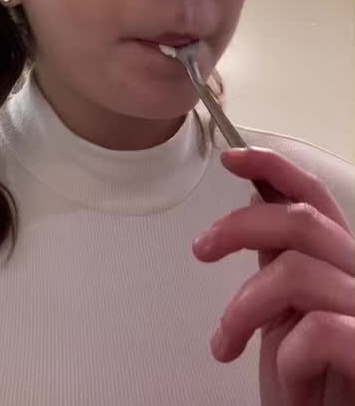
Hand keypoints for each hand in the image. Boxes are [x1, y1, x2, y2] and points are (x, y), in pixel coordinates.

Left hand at [192, 146, 354, 404]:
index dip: (274, 168)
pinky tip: (286, 381)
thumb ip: (280, 256)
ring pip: (297, 272)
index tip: (230, 158)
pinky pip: (318, 330)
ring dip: (245, 307)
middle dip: (239, 227)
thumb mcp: (284, 311)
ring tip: (227, 341)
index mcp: (342, 263)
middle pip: (302, 222)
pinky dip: (287, 357)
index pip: (315, 197)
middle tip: (201, 248)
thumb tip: (258, 198)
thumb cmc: (310, 383)